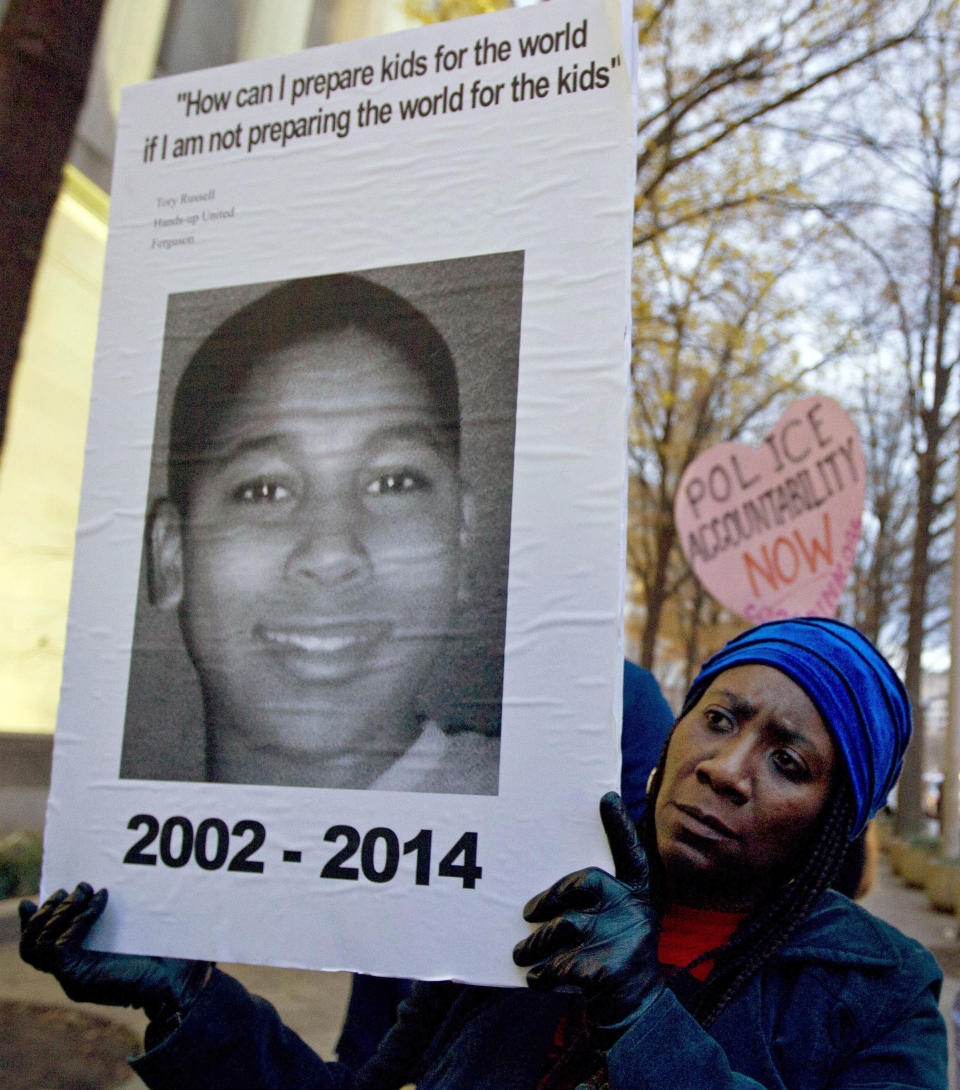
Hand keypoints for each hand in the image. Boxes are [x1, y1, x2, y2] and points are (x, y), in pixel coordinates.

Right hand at [19, 882, 209, 1022]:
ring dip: (60, 912)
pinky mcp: (78, 978)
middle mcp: (70, 973)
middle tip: (74, 887)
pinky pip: (61, 946)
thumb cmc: (166, 956)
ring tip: (84, 890)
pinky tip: (101, 900)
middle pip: (32, 945)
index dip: (32, 922)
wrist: (181, 981)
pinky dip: (78, 919)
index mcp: (80, 963)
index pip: (39, 946)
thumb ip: (118, 919)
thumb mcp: (136, 932)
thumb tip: (107, 887)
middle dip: (48, 912)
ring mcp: (72, 977)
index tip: (33, 899)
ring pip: (40, 945)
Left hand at [513, 792, 663, 1043]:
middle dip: (548, 898)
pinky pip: (558, 965)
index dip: (620, 826)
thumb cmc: (614, 958)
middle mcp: (634, 912)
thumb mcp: (617, 923)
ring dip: (534, 944)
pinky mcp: (606, 972)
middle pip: (581, 884)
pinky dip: (542, 975)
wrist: (636, 1014)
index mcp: (637, 896)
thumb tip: (549, 887)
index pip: (631, 854)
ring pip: (561, 928)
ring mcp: (622, 941)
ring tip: (521, 954)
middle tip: (527, 913)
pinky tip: (536, 980)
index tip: (606, 797)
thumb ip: (597, 901)